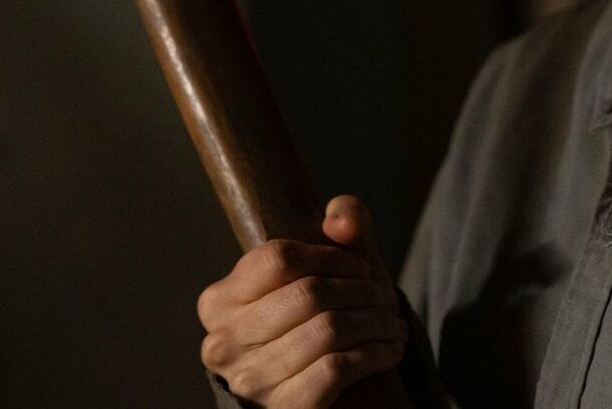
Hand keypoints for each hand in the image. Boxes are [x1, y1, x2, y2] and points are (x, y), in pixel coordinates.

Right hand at [197, 195, 408, 407]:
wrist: (318, 393)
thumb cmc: (317, 321)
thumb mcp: (328, 267)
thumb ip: (342, 223)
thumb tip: (343, 219)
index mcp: (219, 301)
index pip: (279, 258)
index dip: (331, 256)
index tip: (360, 267)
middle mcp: (224, 342)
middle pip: (308, 294)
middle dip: (360, 291)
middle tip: (383, 298)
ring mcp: (250, 380)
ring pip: (328, 330)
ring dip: (375, 323)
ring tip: (393, 324)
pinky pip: (337, 368)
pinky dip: (374, 354)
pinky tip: (388, 350)